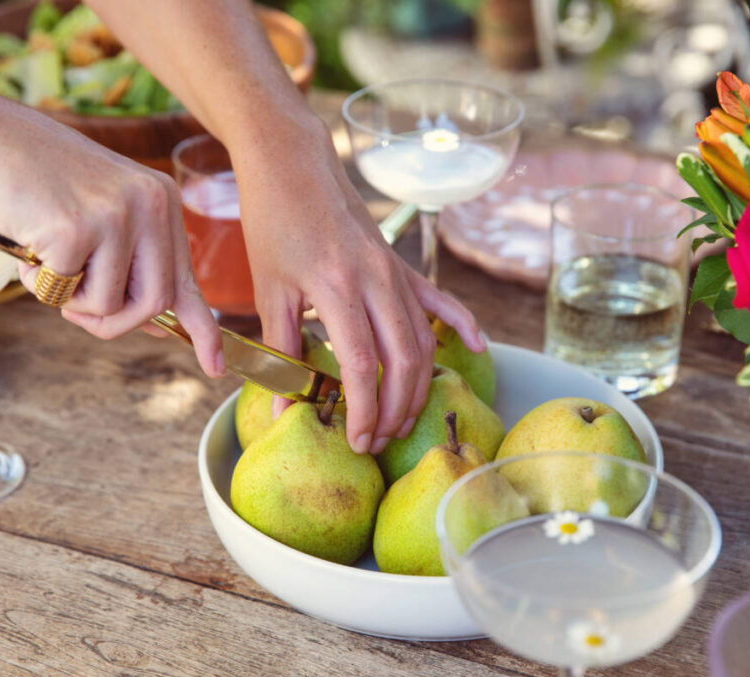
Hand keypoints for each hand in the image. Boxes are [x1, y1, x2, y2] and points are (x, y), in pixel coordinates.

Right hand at [0, 79, 222, 376]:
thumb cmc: (39, 183)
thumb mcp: (103, 218)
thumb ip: (134, 266)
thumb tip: (163, 327)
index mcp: (163, 201)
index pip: (188, 279)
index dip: (204, 329)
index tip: (216, 367)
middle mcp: (150, 205)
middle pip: (155, 303)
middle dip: (116, 323)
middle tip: (77, 311)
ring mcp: (116, 216)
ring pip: (111, 305)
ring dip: (72, 301)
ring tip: (47, 259)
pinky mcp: (77, 231)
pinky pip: (68, 294)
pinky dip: (40, 284)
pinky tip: (27, 245)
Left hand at [230, 116, 484, 453]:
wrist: (292, 163)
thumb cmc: (272, 223)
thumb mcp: (269, 290)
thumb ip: (280, 351)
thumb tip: (280, 408)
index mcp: (338, 288)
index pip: (364, 366)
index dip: (365, 410)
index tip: (358, 440)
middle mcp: (376, 280)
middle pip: (403, 360)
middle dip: (395, 409)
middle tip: (378, 440)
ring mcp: (395, 271)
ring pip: (424, 340)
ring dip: (417, 385)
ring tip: (402, 419)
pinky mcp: (402, 264)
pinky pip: (440, 300)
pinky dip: (462, 326)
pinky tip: (479, 348)